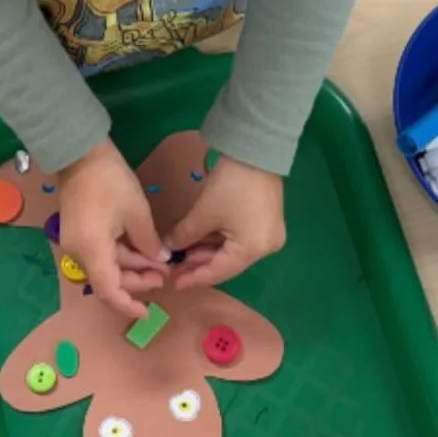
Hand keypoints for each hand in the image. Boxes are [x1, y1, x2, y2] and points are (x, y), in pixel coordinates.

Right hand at [58, 138, 169, 321]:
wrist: (81, 154)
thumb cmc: (111, 181)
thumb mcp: (137, 214)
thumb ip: (150, 244)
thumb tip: (160, 262)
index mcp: (92, 250)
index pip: (108, 291)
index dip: (128, 305)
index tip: (147, 311)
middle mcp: (78, 253)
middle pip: (108, 279)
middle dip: (137, 280)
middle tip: (164, 274)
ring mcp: (75, 243)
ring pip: (106, 266)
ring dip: (132, 266)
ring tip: (159, 262)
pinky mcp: (77, 233)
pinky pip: (100, 253)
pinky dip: (121, 255)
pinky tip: (141, 250)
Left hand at [167, 154, 284, 290]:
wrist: (256, 152)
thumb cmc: (230, 185)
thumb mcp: (203, 213)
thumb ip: (184, 235)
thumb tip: (168, 248)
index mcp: (252, 249)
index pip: (219, 271)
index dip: (195, 278)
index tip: (174, 283)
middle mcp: (266, 248)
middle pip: (228, 263)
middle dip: (201, 264)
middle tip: (176, 266)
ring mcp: (269, 236)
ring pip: (233, 252)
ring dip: (209, 252)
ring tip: (184, 253)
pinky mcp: (268, 223)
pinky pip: (241, 240)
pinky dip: (221, 241)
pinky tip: (201, 241)